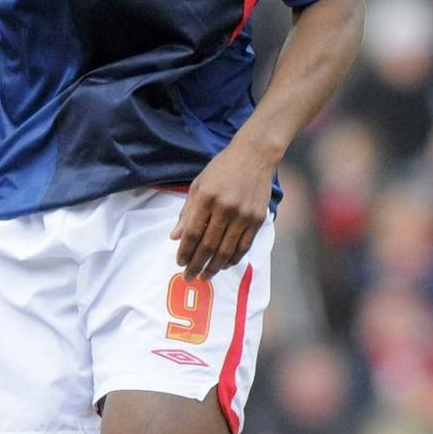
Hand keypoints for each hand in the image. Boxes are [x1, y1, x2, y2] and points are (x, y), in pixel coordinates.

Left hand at [170, 138, 273, 278]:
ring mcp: (243, 215)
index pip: (193, 233)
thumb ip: (187, 212)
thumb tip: (175, 236)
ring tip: (206, 276)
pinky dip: (233, 258)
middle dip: (197, 264)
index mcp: (207, 197)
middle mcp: (225, 208)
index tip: (179, 263)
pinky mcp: (257, 219)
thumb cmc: (222, 169)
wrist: (255, 156)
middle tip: (190, 277)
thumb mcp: (199, 185)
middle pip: (209, 245)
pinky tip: (224, 265)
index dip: (185, 251)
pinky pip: (244, 246)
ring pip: (226, 250)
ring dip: (214, 266)